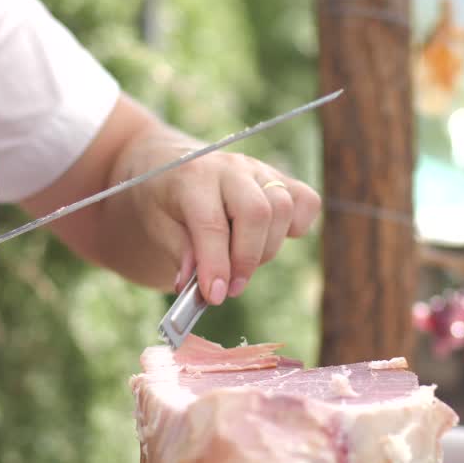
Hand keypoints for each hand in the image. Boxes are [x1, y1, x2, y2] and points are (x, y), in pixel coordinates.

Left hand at [116, 131, 321, 303]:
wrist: (170, 166)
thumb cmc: (162, 200)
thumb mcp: (157, 226)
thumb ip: (182, 254)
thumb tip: (207, 289)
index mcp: (193, 175)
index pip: (212, 223)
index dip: (216, 265)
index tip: (215, 296)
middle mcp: (231, 167)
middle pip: (258, 212)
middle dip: (247, 259)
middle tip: (231, 288)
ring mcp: (260, 170)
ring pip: (283, 209)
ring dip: (267, 249)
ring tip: (241, 264)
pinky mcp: (281, 178)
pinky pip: (306, 202)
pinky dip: (296, 227)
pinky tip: (268, 239)